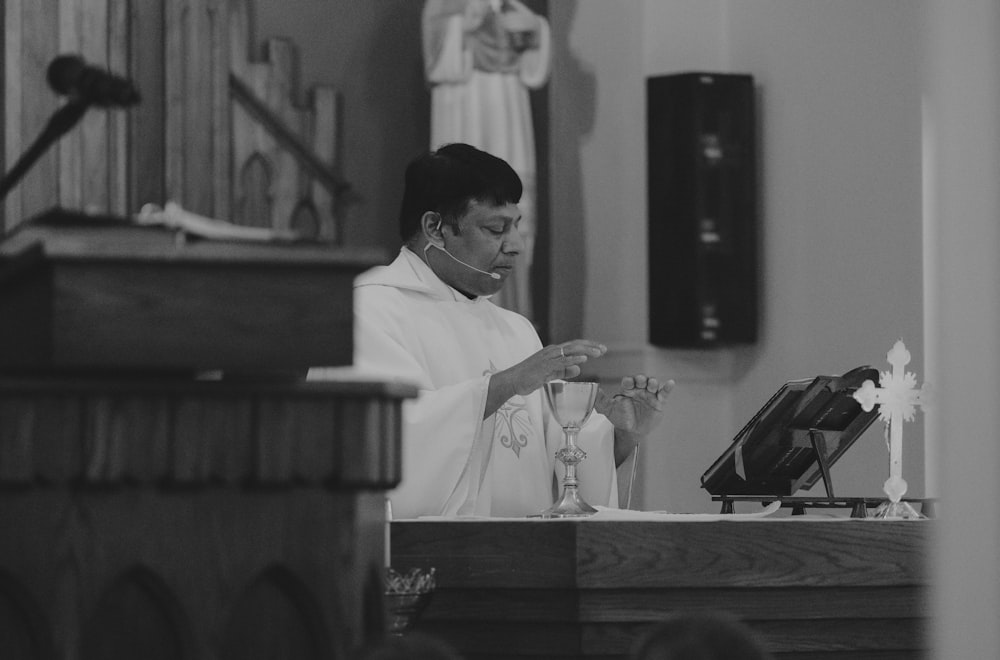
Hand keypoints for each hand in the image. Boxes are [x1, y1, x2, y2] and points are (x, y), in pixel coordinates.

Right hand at [484, 340, 605, 417]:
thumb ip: (563, 371)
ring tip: (598, 352)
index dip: (588, 347)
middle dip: (591, 346)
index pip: (574, 346)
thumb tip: (578, 368)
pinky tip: (584, 359)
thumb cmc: (529, 377)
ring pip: (570, 350)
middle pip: (575, 345)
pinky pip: (561, 361)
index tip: (600, 349)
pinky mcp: (545, 365)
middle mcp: (552, 351)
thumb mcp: (550, 374)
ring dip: (586, 350)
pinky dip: (573, 359)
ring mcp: (548, 357)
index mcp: (554, 353)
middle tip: (604, 349)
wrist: (513, 380)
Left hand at [596, 375, 673, 438]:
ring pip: (653, 384)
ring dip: (653, 382)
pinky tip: (671, 383)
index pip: (628, 381)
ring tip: (651, 385)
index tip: (628, 383)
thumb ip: (600, 400)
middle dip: (641, 379)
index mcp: (627, 390)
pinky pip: (664, 393)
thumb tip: (593, 389)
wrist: (630, 431)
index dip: (629, 381)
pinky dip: (668, 387)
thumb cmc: (620, 418)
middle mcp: (639, 390)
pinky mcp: (659, 402)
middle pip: (642, 380)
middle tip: (640, 381)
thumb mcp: (608, 410)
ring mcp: (649, 395)